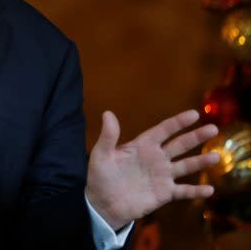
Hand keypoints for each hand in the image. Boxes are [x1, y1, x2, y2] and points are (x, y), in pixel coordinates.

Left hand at [86, 109, 219, 229]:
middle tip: (213, 128)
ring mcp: (162, 176)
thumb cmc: (101, 176)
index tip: (194, 114)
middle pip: (179, 145)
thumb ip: (108, 136)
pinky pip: (183, 191)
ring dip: (200, 162)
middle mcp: (156, 158)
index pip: (163, 130)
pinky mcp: (164, 193)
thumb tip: (107, 113)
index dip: (178, 122)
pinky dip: (196, 191)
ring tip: (216, 157)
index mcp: (142, 146)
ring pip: (185, 166)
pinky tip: (210, 189)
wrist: (103, 204)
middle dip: (196, 137)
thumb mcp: (102, 155)